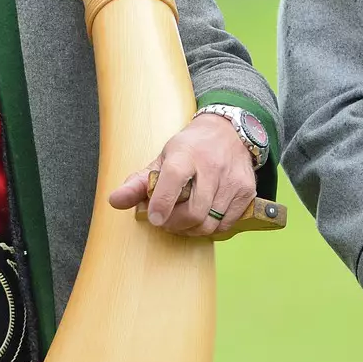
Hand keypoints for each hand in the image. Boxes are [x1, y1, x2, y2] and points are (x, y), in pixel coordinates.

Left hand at [107, 112, 257, 235]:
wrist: (228, 132)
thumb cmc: (190, 148)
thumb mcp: (162, 158)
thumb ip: (138, 183)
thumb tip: (114, 201)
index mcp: (186, 154)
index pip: (174, 178)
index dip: (162, 202)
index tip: (154, 218)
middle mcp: (212, 165)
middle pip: (195, 211)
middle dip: (176, 224)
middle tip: (166, 221)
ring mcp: (233, 179)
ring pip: (211, 222)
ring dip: (192, 229)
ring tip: (183, 220)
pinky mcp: (247, 190)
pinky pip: (227, 224)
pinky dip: (212, 227)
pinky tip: (203, 217)